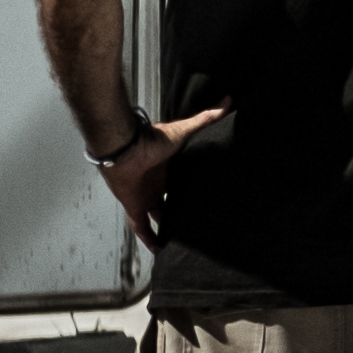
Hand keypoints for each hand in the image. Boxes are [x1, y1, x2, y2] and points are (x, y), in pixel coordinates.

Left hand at [104, 107, 223, 245]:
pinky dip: (149, 239)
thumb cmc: (151, 138)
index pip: (181, 184)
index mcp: (168, 170)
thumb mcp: (184, 131)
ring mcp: (145, 196)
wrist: (125, 146)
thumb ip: (205, 119)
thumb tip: (228, 101)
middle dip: (179, 214)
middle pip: (169, 203)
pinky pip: (141, 227)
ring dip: (165, 229)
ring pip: (156, 218)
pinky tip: (158, 251)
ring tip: (178, 244)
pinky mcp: (135, 206)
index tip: (203, 201)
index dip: (190, 193)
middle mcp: (157, 184)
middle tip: (194, 226)